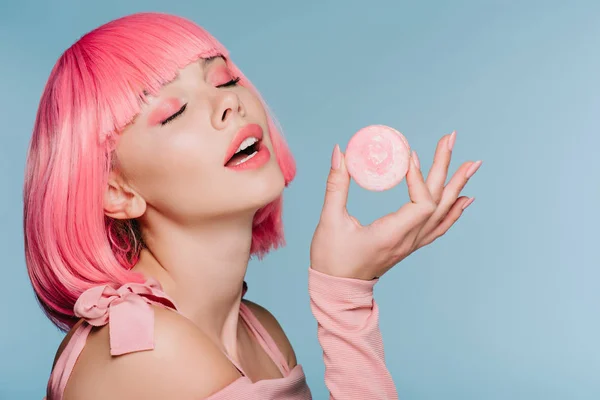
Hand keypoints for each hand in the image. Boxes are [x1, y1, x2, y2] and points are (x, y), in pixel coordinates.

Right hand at [310, 132, 480, 279]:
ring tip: (471, 164)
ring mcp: (411, 244)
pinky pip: (439, 226)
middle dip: (445, 167)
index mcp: (391, 235)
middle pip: (436, 201)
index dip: (418, 178)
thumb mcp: (330, 220)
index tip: (408, 155)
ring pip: (442, 212)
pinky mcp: (408, 244)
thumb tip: (341, 151)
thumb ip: (336, 184)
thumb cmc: (331, 259)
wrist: (337, 290)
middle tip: (450, 138)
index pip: (420, 204)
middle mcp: (407, 240)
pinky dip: (454, 210)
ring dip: (457, 185)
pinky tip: (464, 198)